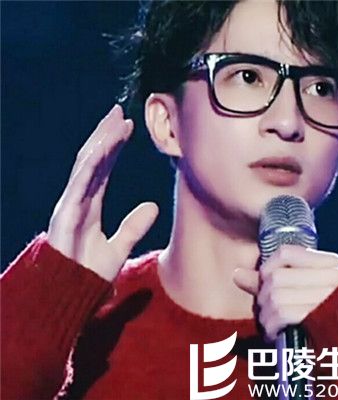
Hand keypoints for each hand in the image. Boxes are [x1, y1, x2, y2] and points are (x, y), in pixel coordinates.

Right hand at [47, 104, 157, 280]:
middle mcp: (79, 200)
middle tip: (119, 112)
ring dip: (101, 141)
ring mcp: (70, 205)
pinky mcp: (65, 213)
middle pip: (93, 160)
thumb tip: (154, 206)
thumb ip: (133, 227)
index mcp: (90, 205)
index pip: (103, 169)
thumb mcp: (118, 249)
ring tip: (116, 119)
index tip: (127, 127)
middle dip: (105, 135)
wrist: (69, 298)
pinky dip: (93, 162)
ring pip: (86, 165)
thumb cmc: (87, 275)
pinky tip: (105, 144)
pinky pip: (80, 182)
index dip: (114, 148)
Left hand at [233, 245, 337, 339]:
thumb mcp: (305, 291)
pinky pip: (283, 313)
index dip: (267, 267)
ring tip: (271, 324)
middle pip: (276, 278)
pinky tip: (274, 333)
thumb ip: (272, 280)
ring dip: (266, 315)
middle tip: (267, 311)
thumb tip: (237, 274)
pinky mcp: (322, 317)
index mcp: (331, 264)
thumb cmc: (329, 316)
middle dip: (263, 297)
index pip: (286, 254)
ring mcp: (328, 296)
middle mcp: (332, 276)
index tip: (265, 283)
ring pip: (276, 296)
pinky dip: (272, 325)